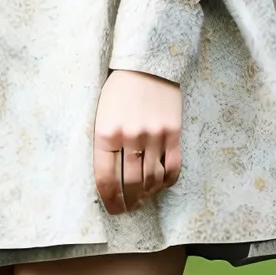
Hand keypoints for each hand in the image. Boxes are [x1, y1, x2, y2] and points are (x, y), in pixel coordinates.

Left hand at [93, 68, 182, 214]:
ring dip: (146, 195)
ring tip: (142, 201)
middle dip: (127, 202)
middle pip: (129, 183)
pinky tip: (160, 186)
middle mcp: (130, 136)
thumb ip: (104, 142)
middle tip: (127, 210)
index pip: (105, 177)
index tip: (111, 209)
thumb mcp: (101, 112)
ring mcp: (154, 136)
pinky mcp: (174, 134)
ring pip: (151, 179)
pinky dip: (167, 182)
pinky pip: (173, 168)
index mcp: (106, 131)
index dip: (109, 199)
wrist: (147, 64)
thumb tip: (110, 175)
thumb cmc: (119, 88)